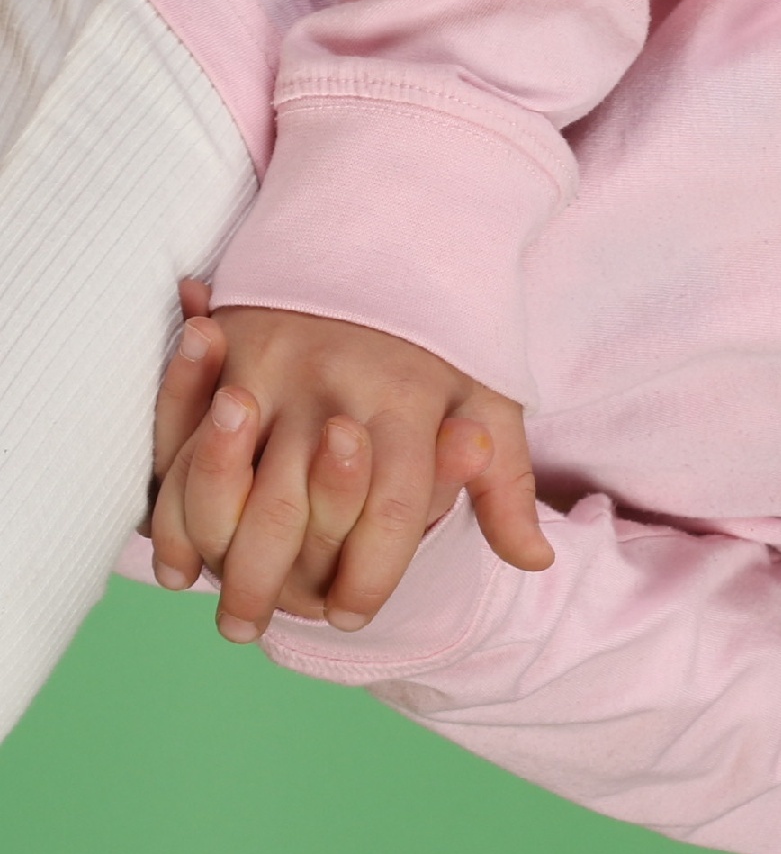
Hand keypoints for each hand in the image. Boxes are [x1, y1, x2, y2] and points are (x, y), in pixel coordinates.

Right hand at [148, 283, 554, 641]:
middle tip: (257, 633)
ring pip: (225, 480)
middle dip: (269, 581)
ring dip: (210, 553)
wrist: (390, 220)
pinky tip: (171, 558)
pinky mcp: (228, 348)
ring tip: (214, 609)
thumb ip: (504, 482)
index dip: (371, 573)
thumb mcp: (490, 393)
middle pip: (289, 506)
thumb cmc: (448, 327)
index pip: (388, 510)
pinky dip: (172, 502)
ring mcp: (274, 366)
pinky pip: (182, 438)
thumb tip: (535, 560)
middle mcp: (335, 385)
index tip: (353, 616)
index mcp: (409, 400)